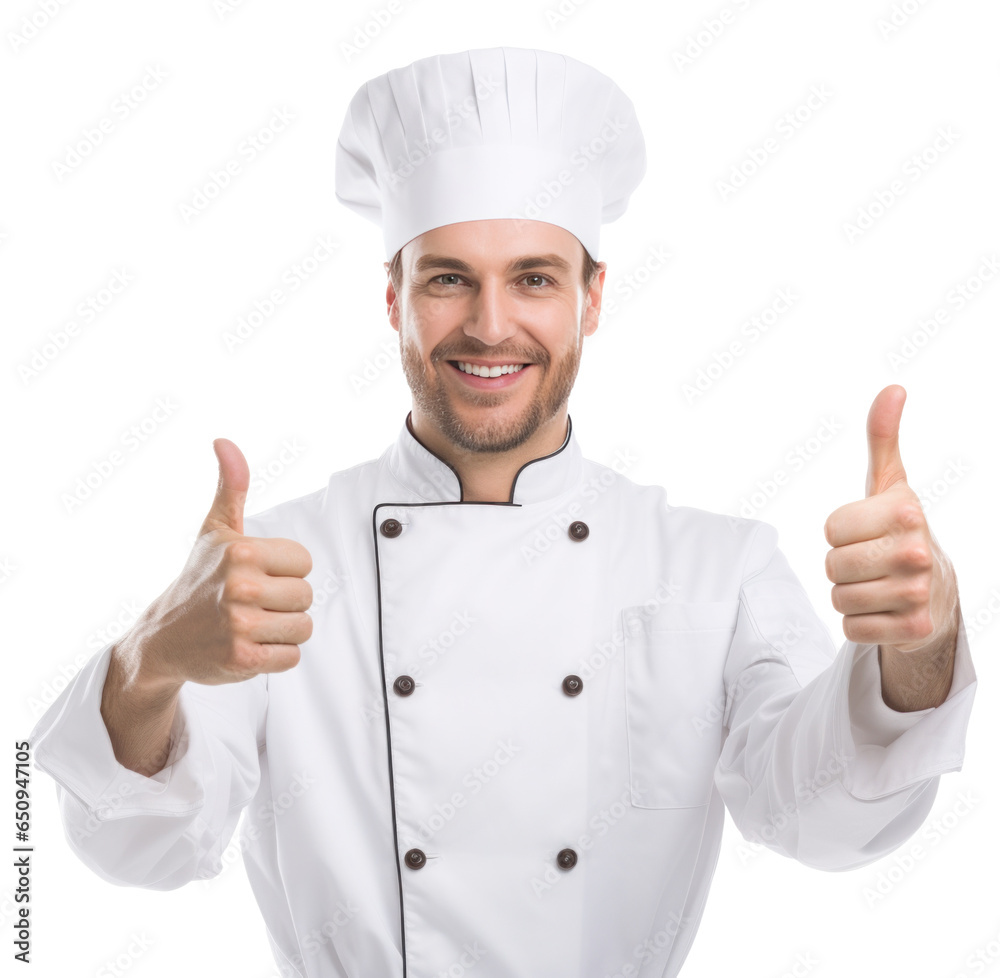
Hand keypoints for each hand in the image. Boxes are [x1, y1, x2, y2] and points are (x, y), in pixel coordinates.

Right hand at [117, 438, 313, 693]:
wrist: (163, 638)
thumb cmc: (199, 579)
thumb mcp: (215, 530)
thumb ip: (231, 487)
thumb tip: (224, 441)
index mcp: (241, 552)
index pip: (304, 563)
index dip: (285, 571)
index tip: (256, 575)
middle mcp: (240, 587)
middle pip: (306, 596)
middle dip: (284, 602)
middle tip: (251, 603)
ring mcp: (240, 625)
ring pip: (303, 627)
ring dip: (282, 630)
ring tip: (251, 624)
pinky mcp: (242, 659)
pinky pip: (291, 656)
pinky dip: (275, 656)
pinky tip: (249, 646)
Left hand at [822, 385, 957, 651]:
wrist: (938, 591)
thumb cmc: (900, 530)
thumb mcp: (890, 483)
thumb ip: (883, 438)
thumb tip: (892, 388)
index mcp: (906, 512)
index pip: (831, 528)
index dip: (840, 531)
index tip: (866, 530)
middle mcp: (916, 552)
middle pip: (831, 565)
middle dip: (841, 566)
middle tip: (869, 562)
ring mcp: (918, 594)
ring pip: (838, 598)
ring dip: (848, 594)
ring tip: (876, 585)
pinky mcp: (913, 630)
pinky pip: (851, 629)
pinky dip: (858, 623)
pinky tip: (883, 611)